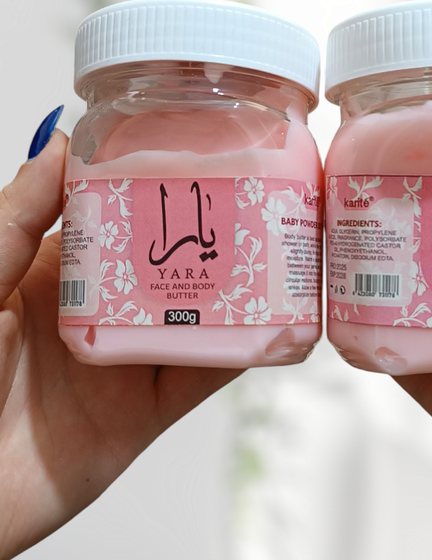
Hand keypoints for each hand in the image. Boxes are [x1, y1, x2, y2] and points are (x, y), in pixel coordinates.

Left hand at [0, 116, 238, 559]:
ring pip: (193, 319)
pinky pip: (199, 379)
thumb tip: (57, 144)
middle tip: (259, 198)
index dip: (159, 189)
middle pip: (167, 267)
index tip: (201, 154)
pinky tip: (267, 325)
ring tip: (277, 253)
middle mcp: (96, 314)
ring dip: (236, 291)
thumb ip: (16, 218)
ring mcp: (123, 364)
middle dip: (211, 235)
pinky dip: (236, 353)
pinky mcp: (141, 415)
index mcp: (53, 275)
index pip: (119, 220)